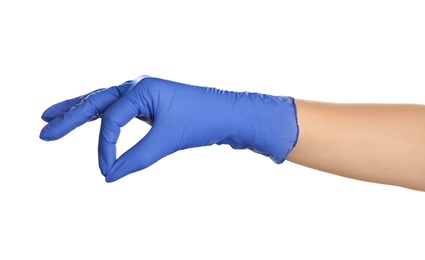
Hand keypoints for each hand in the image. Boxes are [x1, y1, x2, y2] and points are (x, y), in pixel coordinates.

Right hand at [40, 76, 298, 181]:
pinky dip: (102, 117)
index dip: (105, 147)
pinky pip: (118, 110)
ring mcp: (143, 94)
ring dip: (79, 111)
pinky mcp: (149, 105)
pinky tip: (90, 119)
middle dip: (69, 117)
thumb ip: (137, 159)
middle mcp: (138, 86)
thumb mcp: (167, 141)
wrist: (230, 115)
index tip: (106, 171)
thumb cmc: (203, 121)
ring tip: (52, 117)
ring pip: (104, 103)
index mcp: (141, 88)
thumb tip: (109, 177)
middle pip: (95, 101)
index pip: (111, 120)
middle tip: (43, 129)